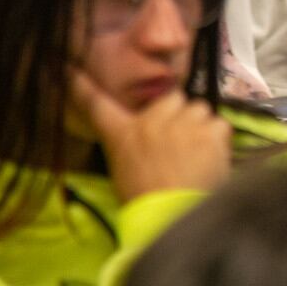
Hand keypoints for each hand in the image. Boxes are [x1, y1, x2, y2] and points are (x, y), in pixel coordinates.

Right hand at [70, 71, 230, 202]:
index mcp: (122, 134)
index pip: (96, 104)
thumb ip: (133, 145)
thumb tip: (146, 139)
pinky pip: (220, 125)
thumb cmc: (145, 202)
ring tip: (198, 156)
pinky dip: (220, 140)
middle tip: (180, 143)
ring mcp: (181, 122)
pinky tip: (213, 160)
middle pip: (173, 98)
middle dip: (179, 114)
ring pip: (200, 109)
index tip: (66, 68)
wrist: (171, 217)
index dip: (80, 84)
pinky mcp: (209, 130)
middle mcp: (150, 121)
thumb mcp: (124, 171)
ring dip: (201, 126)